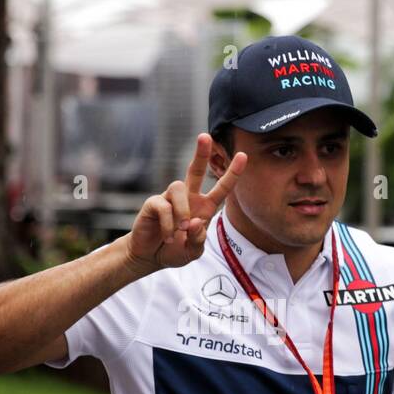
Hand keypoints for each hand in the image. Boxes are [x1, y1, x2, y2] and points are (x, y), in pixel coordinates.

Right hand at [127, 133, 246, 271]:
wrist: (150, 257)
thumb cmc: (174, 250)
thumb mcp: (193, 251)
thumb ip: (198, 239)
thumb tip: (193, 222)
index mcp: (204, 207)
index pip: (221, 188)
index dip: (232, 173)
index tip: (244, 156)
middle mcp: (188, 198)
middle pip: (196, 170)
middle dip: (201, 153)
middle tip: (205, 136)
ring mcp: (170, 199)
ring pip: (178, 188)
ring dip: (181, 211)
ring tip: (179, 231)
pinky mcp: (154, 203)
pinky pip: (164, 206)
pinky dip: (168, 225)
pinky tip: (167, 237)